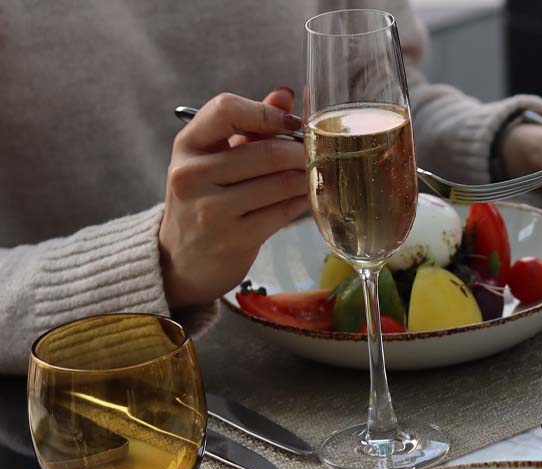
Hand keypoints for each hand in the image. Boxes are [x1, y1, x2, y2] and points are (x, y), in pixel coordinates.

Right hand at [159, 88, 307, 307]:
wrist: (182, 260)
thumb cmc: (205, 199)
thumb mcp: (215, 158)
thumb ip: (249, 124)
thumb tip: (286, 94)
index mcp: (188, 146)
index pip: (226, 109)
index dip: (267, 113)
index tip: (292, 123)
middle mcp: (192, 175)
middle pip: (266, 152)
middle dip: (301, 152)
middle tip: (318, 155)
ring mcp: (212, 210)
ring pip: (280, 183)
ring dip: (307, 178)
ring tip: (316, 175)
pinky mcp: (234, 239)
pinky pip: (283, 212)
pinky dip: (303, 202)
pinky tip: (307, 198)